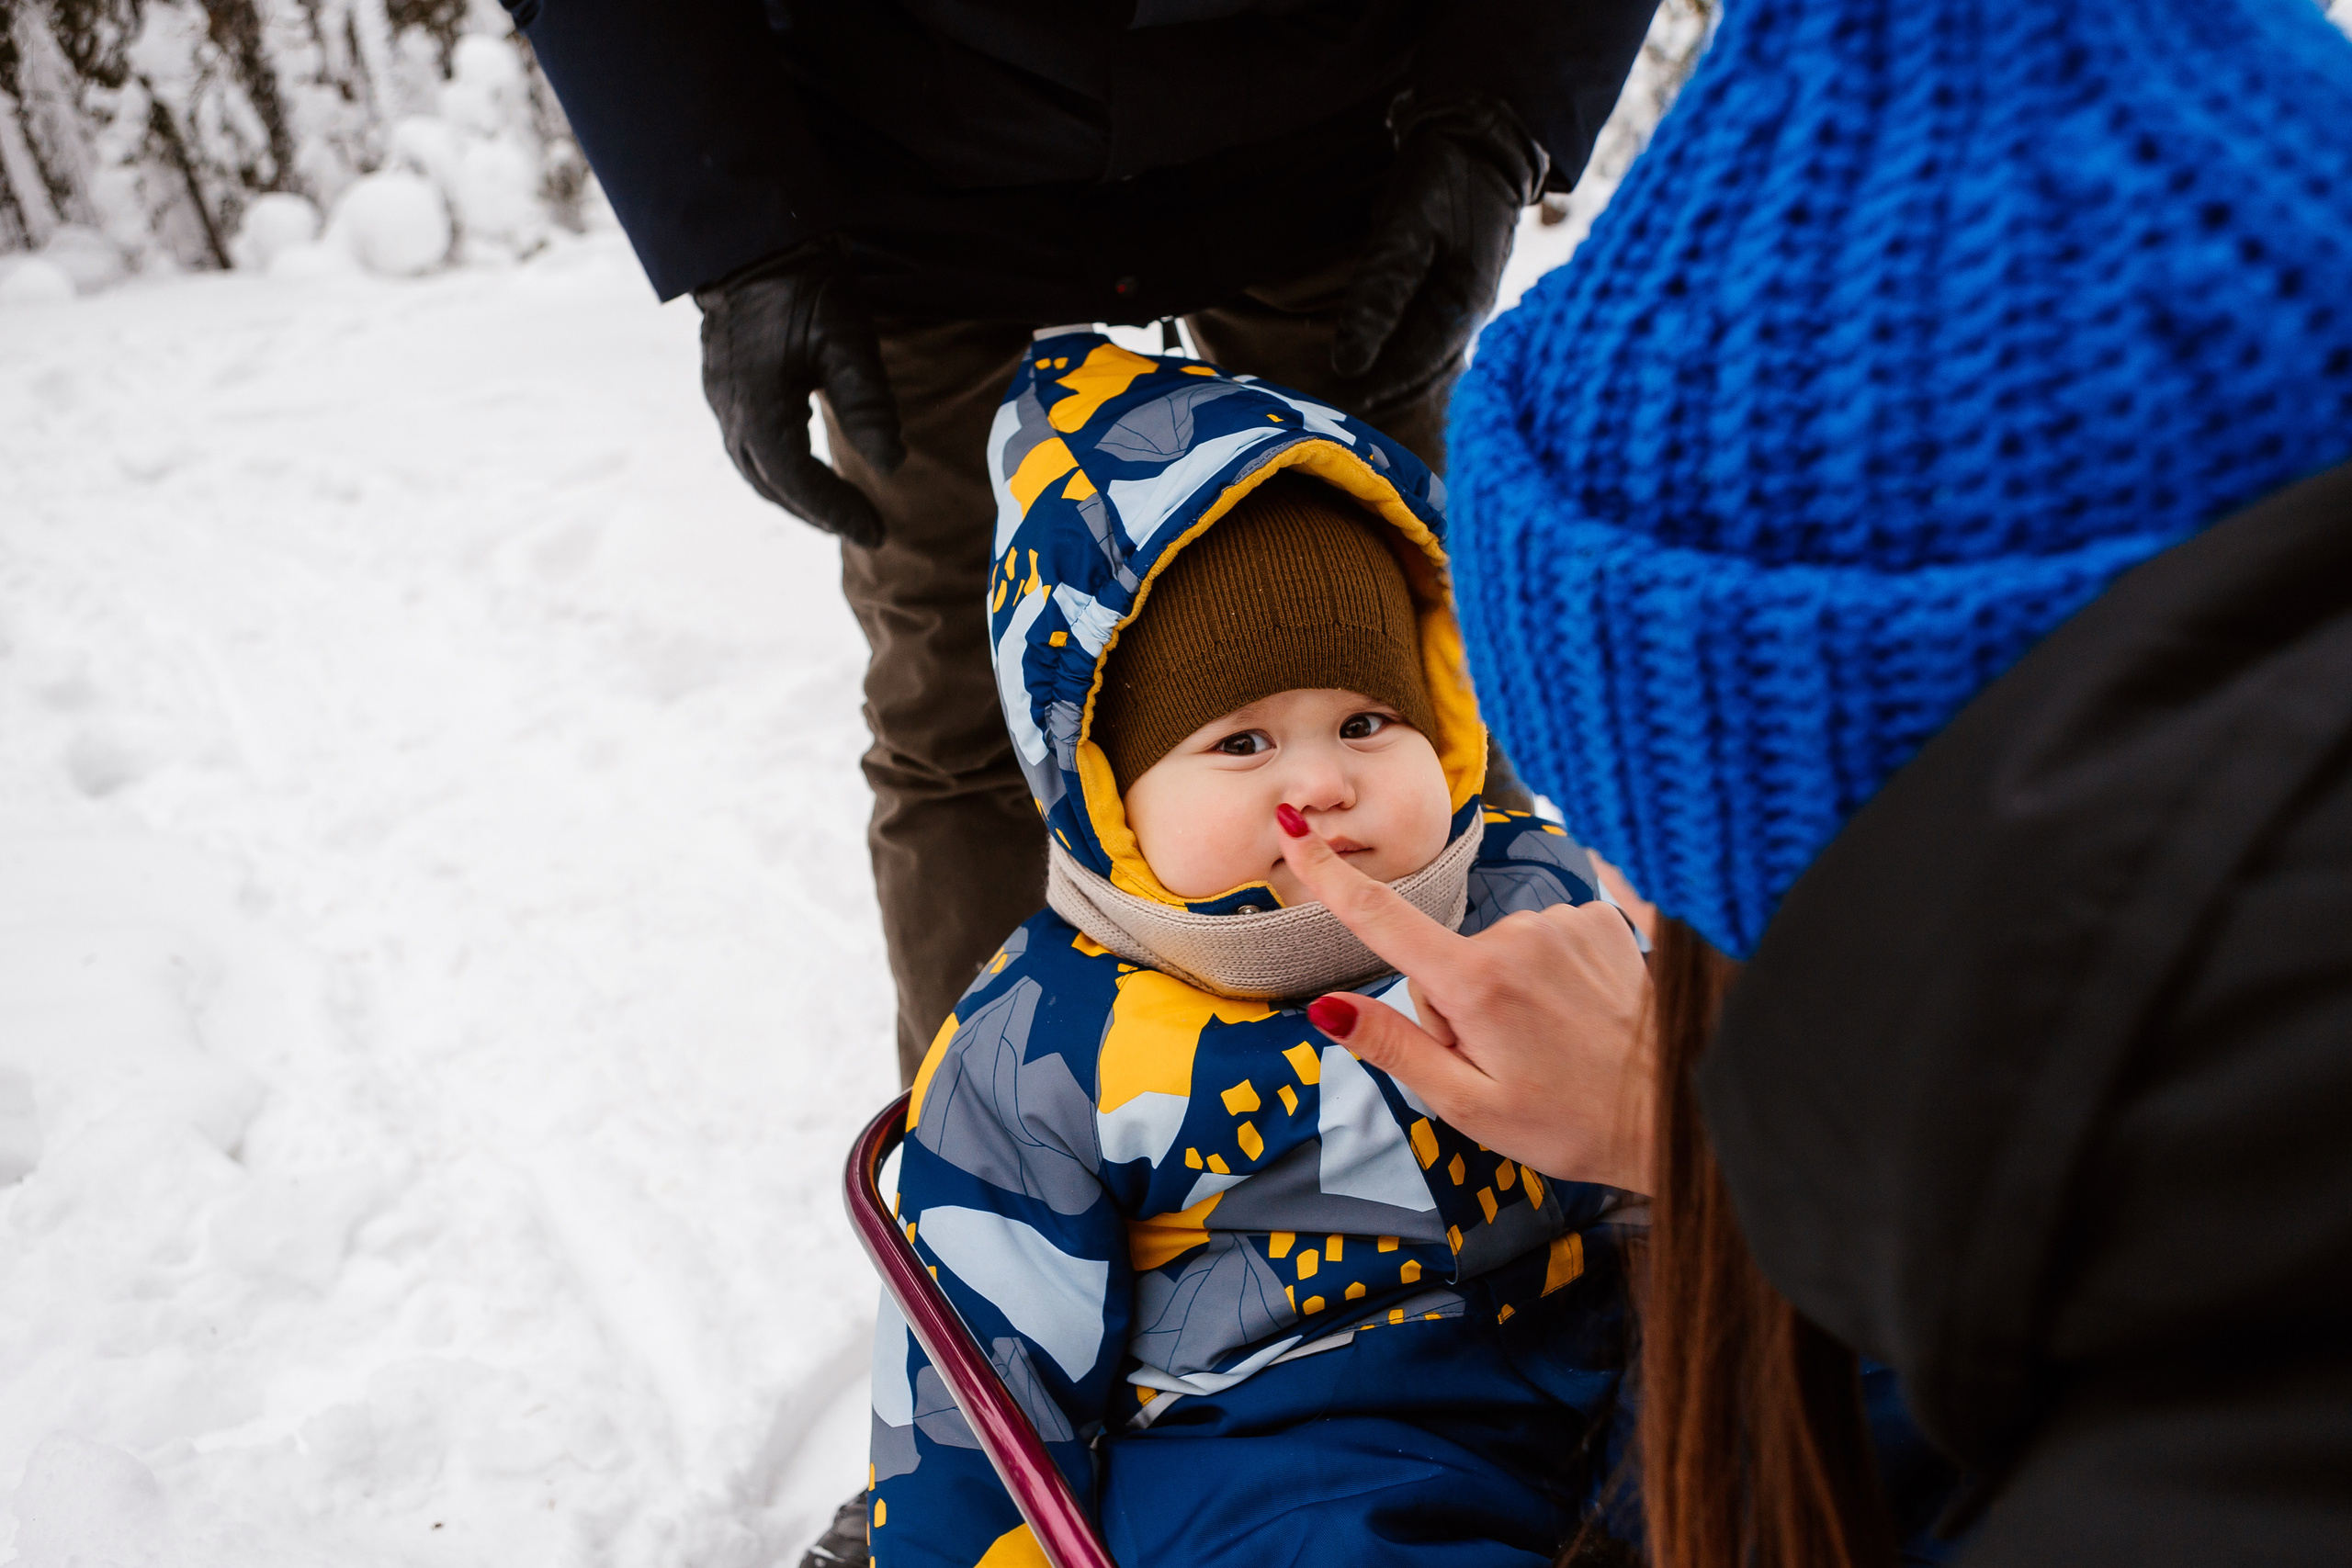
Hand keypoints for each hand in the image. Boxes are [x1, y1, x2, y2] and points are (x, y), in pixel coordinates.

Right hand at [694, 238, 904, 546]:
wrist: (755, 240)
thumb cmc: (805, 286)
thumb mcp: (849, 341)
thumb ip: (868, 405)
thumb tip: (893, 466)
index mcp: (758, 407)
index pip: (797, 482)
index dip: (836, 512)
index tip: (876, 531)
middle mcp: (731, 411)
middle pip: (772, 485)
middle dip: (818, 513)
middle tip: (865, 528)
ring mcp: (721, 399)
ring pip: (756, 470)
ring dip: (796, 497)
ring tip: (838, 512)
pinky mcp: (723, 386)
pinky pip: (749, 447)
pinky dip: (779, 472)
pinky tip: (805, 472)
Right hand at [1274, 804, 1653, 1190]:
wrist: (1679, 1114)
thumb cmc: (1570, 1123)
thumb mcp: (1468, 1104)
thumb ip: (1394, 1047)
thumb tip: (1327, 1008)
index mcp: (1475, 982)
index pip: (1382, 917)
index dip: (1328, 873)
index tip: (1290, 827)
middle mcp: (1517, 934)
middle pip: (1445, 960)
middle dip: (1458, 1007)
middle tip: (1503, 1062)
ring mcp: (1563, 922)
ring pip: (1495, 953)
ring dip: (1505, 995)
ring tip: (1547, 1047)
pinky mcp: (1600, 918)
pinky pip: (1540, 941)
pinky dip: (1545, 978)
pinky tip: (1576, 1018)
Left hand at [1331, 95, 1546, 415]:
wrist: (1479, 136)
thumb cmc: (1442, 177)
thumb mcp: (1407, 227)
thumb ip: (1380, 292)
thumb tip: (1349, 362)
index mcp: (1464, 308)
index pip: (1411, 372)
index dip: (1368, 393)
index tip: (1323, 408)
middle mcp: (1467, 316)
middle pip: (1416, 375)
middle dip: (1371, 394)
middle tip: (1318, 409)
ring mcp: (1462, 305)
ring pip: (1418, 361)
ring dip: (1378, 378)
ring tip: (1331, 393)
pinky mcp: (1450, 292)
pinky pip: (1419, 339)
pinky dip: (1388, 354)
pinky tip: (1361, 359)